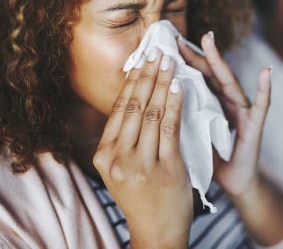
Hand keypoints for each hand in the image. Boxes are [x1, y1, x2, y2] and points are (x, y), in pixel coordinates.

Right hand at [93, 51, 191, 248]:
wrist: (158, 232)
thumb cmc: (141, 196)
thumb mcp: (121, 169)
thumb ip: (124, 139)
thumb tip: (134, 99)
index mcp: (104, 155)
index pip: (119, 108)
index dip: (132, 80)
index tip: (142, 60)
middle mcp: (117, 158)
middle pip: (134, 106)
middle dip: (147, 74)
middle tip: (158, 51)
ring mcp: (140, 164)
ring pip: (152, 113)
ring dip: (162, 83)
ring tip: (169, 62)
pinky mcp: (165, 169)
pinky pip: (170, 128)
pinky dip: (174, 103)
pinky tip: (179, 86)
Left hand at [178, 33, 282, 245]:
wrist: (233, 180)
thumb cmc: (210, 157)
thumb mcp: (190, 134)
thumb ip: (180, 117)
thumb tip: (151, 103)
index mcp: (209, 103)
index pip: (194, 77)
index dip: (180, 61)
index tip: (163, 46)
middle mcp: (226, 102)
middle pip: (208, 74)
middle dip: (194, 54)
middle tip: (177, 38)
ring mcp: (242, 110)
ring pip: (229, 81)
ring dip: (220, 61)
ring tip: (210, 40)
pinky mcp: (255, 124)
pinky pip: (262, 104)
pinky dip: (265, 89)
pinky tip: (266, 73)